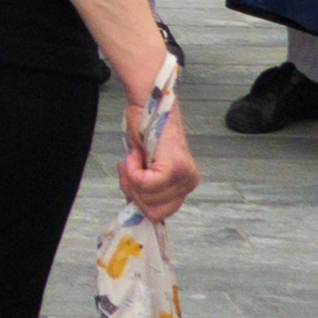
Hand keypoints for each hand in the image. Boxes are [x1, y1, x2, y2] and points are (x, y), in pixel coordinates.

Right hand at [117, 95, 198, 219]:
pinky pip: (144, 184)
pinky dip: (131, 171)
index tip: (130, 180)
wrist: (150, 103)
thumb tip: (133, 207)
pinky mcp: (174, 168)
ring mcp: (184, 176)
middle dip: (132, 191)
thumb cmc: (145, 129)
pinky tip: (134, 155)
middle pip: (152, 211)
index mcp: (185, 184)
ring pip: (146, 197)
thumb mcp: (145, 167)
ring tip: (133, 157)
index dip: (139, 201)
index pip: (159, 214)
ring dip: (130, 178)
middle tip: (128, 168)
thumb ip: (144, 188)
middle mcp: (189, 183)